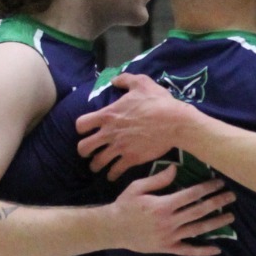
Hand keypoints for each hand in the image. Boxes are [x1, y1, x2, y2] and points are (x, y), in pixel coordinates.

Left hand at [76, 74, 194, 179]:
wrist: (175, 122)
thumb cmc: (158, 102)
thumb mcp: (142, 83)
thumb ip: (125, 80)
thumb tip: (114, 80)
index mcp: (108, 115)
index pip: (81, 124)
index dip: (81, 128)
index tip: (87, 130)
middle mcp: (110, 133)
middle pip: (83, 147)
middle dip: (84, 150)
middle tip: (90, 151)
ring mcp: (120, 148)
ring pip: (97, 162)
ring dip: (96, 165)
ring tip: (99, 165)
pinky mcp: (132, 159)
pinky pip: (115, 171)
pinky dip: (112, 174)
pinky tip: (113, 174)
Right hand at [106, 167, 235, 255]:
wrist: (112, 229)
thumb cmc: (125, 205)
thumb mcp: (137, 187)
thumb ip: (158, 179)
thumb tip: (176, 168)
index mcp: (163, 205)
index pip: (191, 195)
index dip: (207, 188)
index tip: (219, 182)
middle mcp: (169, 222)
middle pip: (199, 211)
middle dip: (218, 202)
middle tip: (232, 196)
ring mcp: (169, 236)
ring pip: (198, 229)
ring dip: (216, 223)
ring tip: (230, 217)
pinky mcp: (167, 248)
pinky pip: (188, 250)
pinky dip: (203, 251)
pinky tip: (217, 249)